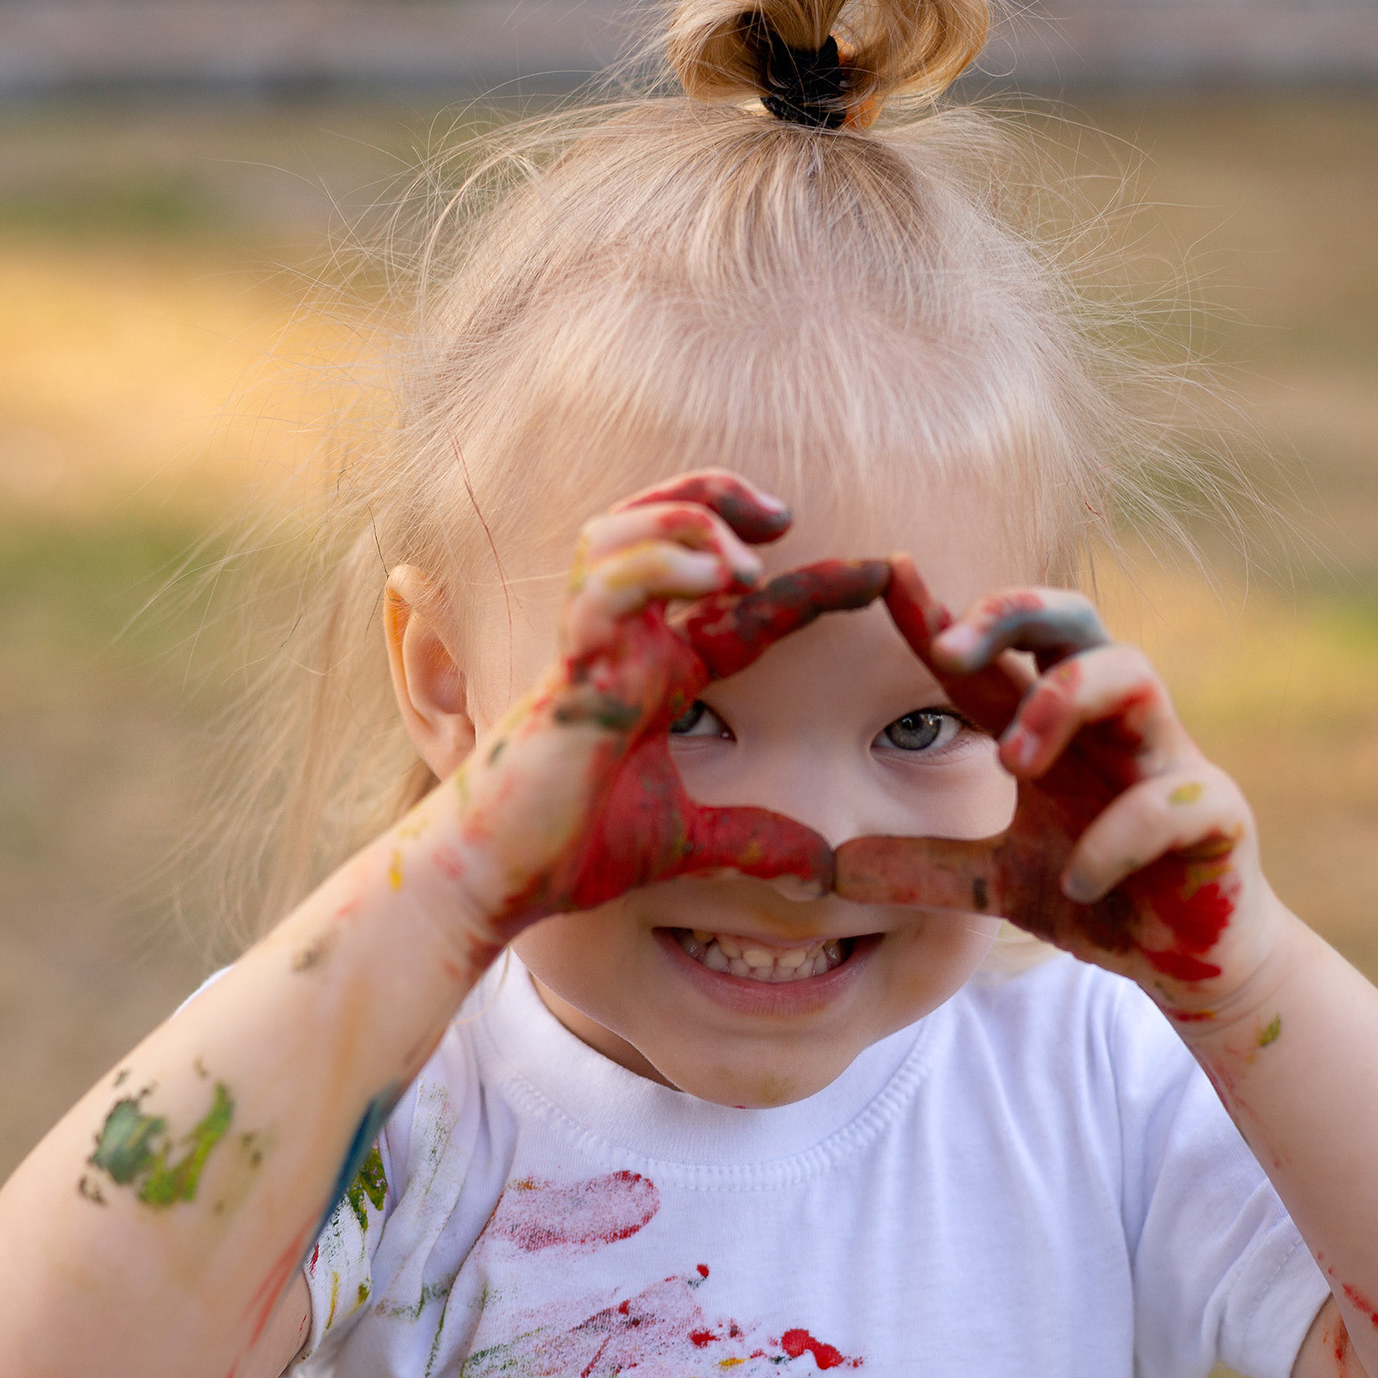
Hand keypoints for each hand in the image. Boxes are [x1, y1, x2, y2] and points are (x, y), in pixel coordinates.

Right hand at [440, 471, 888, 941]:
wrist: (500, 882)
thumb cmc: (569, 850)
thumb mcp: (687, 843)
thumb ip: (751, 842)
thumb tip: (821, 868)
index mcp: (656, 669)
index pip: (738, 604)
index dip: (807, 584)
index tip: (877, 575)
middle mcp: (624, 642)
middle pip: (660, 518)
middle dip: (719, 495)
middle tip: (783, 517)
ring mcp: (591, 648)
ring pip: (623, 530)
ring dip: (686, 522)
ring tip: (745, 561)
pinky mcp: (568, 670)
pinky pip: (605, 588)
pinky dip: (656, 565)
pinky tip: (713, 580)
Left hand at [832, 557, 1274, 1015]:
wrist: (1188, 961)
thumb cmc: (1098, 894)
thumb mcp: (994, 881)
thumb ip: (920, 868)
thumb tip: (825, 870)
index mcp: (1058, 727)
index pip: (997, 655)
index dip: (941, 615)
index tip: (885, 573)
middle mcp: (1113, 724)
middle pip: (1075, 620)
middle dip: (1014, 611)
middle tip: (949, 650)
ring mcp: (1169, 759)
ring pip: (1133, 673)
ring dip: (1064, 701)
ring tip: (1013, 763)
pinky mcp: (1216, 812)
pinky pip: (1167, 800)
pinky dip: (1114, 838)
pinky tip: (1079, 882)